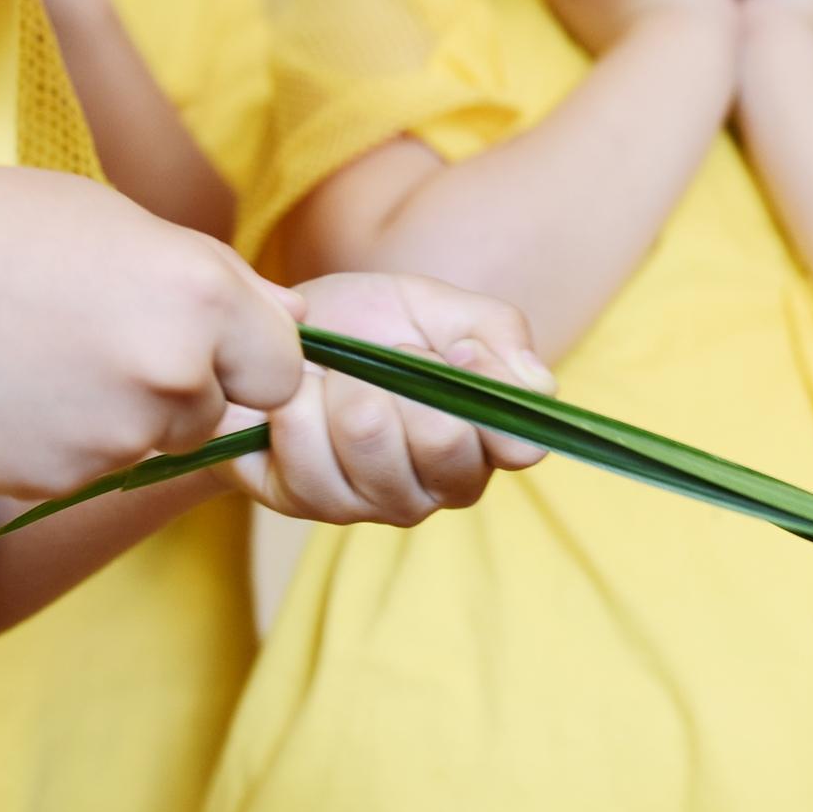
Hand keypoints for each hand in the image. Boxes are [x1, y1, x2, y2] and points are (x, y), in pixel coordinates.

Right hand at [0, 166, 313, 497]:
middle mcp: (177, 370)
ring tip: (42, 358)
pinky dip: (61, 443)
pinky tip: (12, 391)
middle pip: (214, 413)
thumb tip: (297, 317)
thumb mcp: (120, 222)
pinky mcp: (64, 479)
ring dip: (116, 417)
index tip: (198, 340)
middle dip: (176, 389)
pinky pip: (88, 470)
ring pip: (149, 443)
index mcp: (204, 294)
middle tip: (93, 341)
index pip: (282, 369)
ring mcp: (121, 433)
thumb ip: (217, 278)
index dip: (244, 358)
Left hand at [227, 271, 552, 526]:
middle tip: (381, 356)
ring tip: (332, 373)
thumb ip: (498, 335)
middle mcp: (440, 488)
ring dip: (342, 382)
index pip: (519, 444)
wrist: (277, 338)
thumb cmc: (369, 323)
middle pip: (442, 439)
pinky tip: (297, 395)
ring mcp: (375, 504)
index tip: (457, 351)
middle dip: (403, 373)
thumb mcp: (440, 307)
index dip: (485, 389)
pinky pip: (306, 448)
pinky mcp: (310, 503)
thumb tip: (535, 385)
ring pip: (368, 435)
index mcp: (487, 444)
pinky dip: (295, 400)